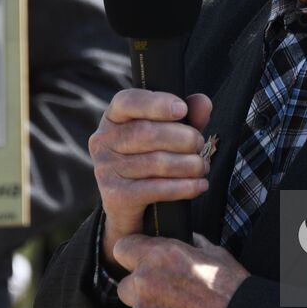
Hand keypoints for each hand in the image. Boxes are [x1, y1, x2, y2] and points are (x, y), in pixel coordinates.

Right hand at [90, 89, 211, 270]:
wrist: (130, 206)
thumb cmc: (151, 158)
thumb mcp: (171, 133)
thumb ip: (188, 116)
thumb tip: (203, 102)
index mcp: (113, 117)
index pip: (128, 101)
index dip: (156, 103)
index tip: (182, 109)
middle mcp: (103, 140)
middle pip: (146, 133)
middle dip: (183, 138)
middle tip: (201, 145)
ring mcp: (105, 169)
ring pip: (155, 162)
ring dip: (188, 164)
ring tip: (203, 166)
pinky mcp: (115, 195)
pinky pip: (155, 189)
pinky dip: (183, 187)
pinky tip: (200, 185)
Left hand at [114, 233, 247, 307]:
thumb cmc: (233, 292)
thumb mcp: (215, 255)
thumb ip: (191, 245)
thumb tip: (186, 239)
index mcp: (159, 255)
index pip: (122, 248)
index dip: (132, 256)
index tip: (141, 264)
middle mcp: (144, 281)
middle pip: (125, 284)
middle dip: (141, 290)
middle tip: (168, 299)